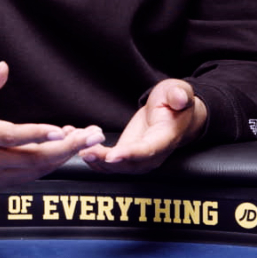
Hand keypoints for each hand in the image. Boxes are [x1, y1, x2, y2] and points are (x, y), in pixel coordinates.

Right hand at [0, 62, 103, 186]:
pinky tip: (68, 144)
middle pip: (31, 158)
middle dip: (65, 148)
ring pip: (38, 168)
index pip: (9, 137)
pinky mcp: (5, 181)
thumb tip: (3, 67)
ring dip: (65, 154)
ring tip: (86, 136)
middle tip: (91, 135)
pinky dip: (55, 160)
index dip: (35, 135)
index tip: (61, 130)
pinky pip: (36, 173)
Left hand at [79, 78, 205, 173]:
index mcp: (165, 138)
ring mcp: (138, 157)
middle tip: (85, 151)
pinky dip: (92, 156)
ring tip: (76, 146)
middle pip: (128, 164)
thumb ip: (178, 95)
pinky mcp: (126, 155)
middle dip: (105, 161)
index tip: (113, 155)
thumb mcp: (178, 91)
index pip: (148, 150)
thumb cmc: (174, 102)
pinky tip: (76, 144)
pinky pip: (108, 161)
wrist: (173, 114)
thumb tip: (180, 99)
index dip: (130, 154)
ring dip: (95, 160)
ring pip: (116, 166)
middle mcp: (152, 154)